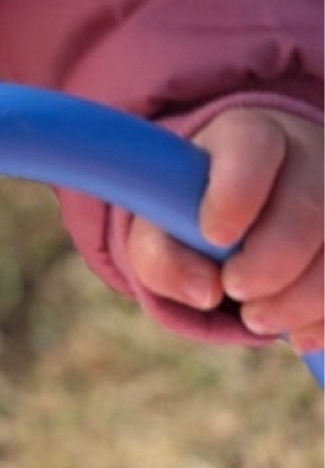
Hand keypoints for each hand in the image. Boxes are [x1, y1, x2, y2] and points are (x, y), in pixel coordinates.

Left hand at [125, 107, 322, 353]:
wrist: (242, 215)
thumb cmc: (195, 216)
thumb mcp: (160, 228)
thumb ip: (161, 255)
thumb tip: (204, 291)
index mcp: (247, 135)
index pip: (252, 145)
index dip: (236, 192)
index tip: (213, 236)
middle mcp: (306, 156)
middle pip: (308, 203)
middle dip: (271, 262)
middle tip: (236, 291)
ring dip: (301, 299)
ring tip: (257, 319)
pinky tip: (299, 332)